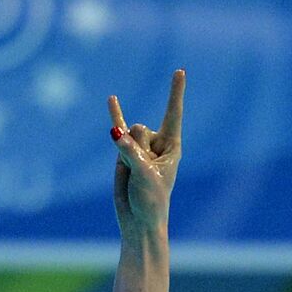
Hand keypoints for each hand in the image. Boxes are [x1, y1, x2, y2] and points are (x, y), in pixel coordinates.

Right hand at [108, 69, 184, 240]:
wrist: (138, 220)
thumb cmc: (150, 201)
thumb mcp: (144, 174)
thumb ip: (131, 151)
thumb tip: (115, 131)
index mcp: (172, 146)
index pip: (173, 113)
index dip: (175, 92)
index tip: (179, 71)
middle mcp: (156, 143)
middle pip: (140, 129)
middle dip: (135, 149)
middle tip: (141, 173)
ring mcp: (139, 147)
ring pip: (126, 135)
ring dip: (125, 154)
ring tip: (132, 175)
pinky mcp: (124, 153)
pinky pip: (118, 129)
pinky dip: (116, 114)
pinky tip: (112, 99)